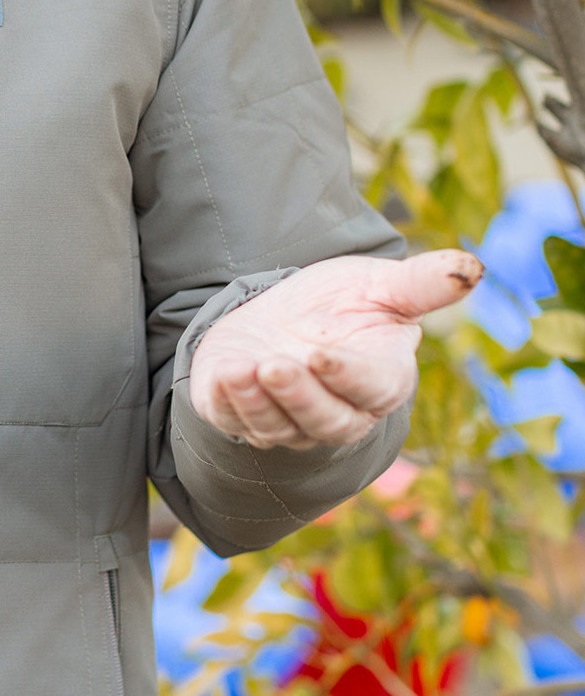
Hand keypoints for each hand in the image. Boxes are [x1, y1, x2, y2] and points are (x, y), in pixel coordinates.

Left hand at [188, 249, 481, 450]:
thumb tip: (473, 267)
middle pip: (325, 421)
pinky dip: (227, 405)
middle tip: (274, 365)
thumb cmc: (341, 304)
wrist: (284, 318)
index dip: (346, 376)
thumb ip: (422, 283)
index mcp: (381, 380)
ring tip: (242, 368)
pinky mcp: (246, 419)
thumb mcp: (379, 284)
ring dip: (257, 402)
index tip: (320, 353)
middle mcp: (339, 413)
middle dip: (298, 396)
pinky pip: (236, 423)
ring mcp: (290, 423)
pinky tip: (222, 375)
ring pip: (278, 428)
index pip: (370, 389)